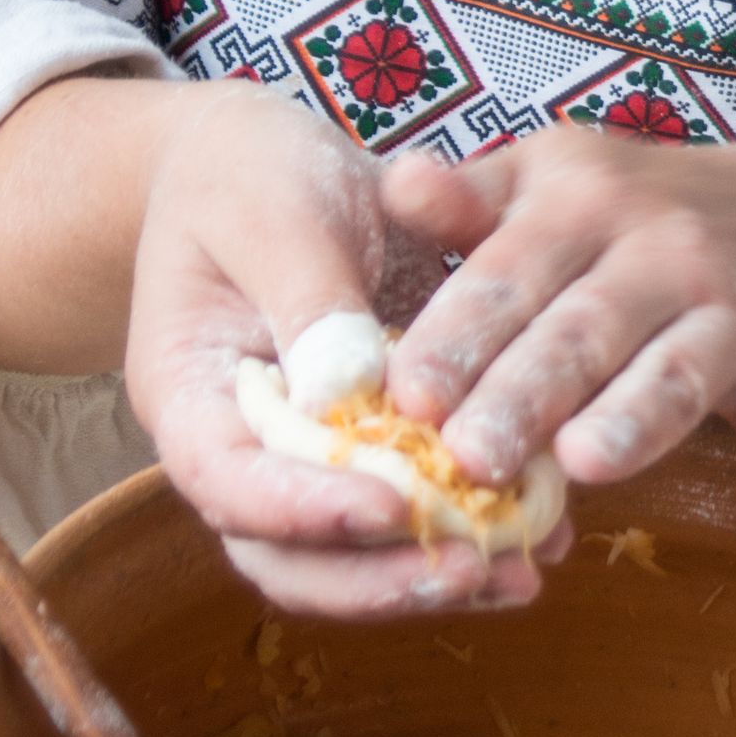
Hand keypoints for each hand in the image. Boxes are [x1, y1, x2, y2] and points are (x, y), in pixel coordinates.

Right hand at [122, 84, 570, 619]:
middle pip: (289, 556)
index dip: (308, 512)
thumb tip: (347, 397)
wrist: (257, 158)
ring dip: (432, 572)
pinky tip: (545, 532)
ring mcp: (302, 458)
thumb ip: (309, 298)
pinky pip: (410, 511)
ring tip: (524, 570)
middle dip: (380, 578)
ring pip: (352, 555)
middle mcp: (240, 449)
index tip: (396, 507)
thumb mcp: (275, 213)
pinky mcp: (368, 448)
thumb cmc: (248, 174)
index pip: (231, 485)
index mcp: (190, 396)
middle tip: (477, 568)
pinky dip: (471, 527)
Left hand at [379, 126, 735, 527]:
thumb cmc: (634, 211)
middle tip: (470, 457)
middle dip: (526, 392)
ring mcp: (735, 308)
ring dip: (635, 421)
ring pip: (677, 373)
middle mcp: (663, 248)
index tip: (405, 396)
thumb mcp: (550, 181)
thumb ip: (470, 201)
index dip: (458, 335)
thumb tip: (396, 186)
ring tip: (582, 466)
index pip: (509, 273)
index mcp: (584, 201)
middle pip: (585, 330)